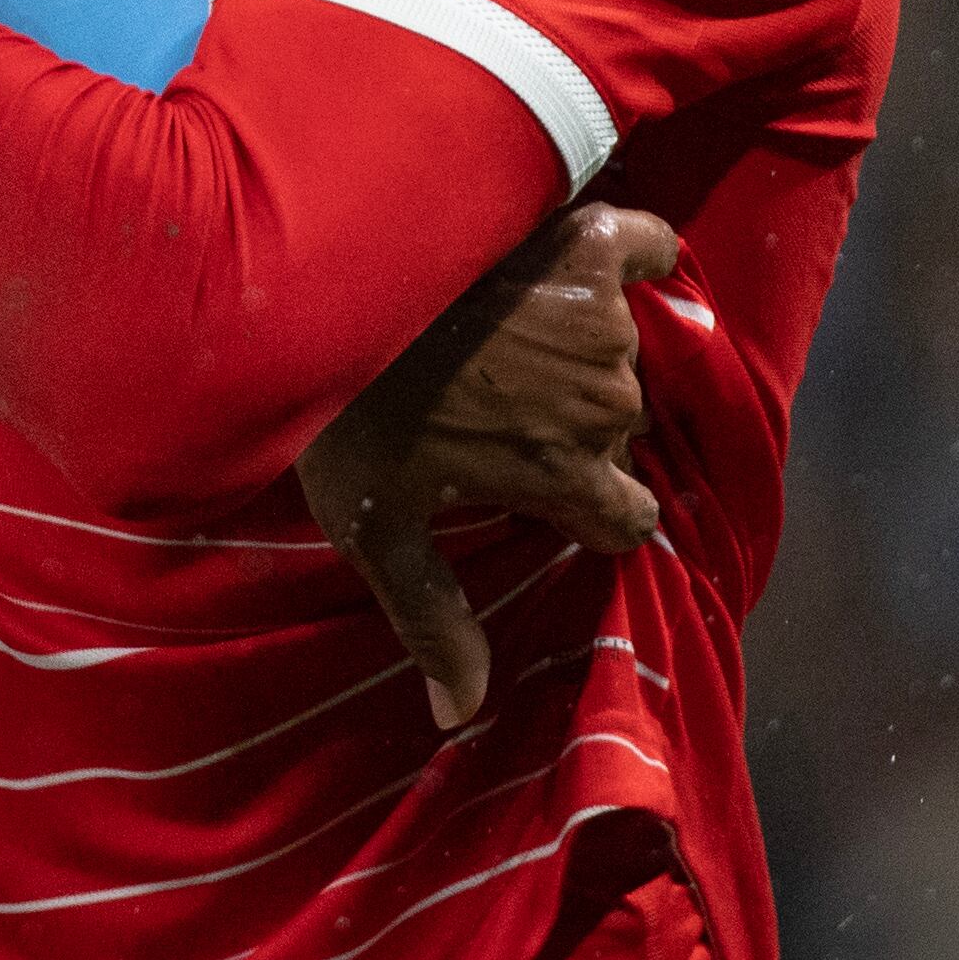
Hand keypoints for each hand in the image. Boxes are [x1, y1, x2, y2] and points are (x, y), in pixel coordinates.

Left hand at [295, 202, 672, 734]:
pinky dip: (630, 255)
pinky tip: (589, 262)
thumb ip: (434, 622)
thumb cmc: (345, 417)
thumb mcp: (378, 531)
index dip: (586, 506)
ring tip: (503, 335)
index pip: (627, 517)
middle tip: (499, 400)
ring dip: (581, 349)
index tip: (537, 484)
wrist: (312, 290)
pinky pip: (646, 247)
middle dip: (573, 424)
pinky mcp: (583, 246)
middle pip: (619, 431)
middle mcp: (604, 405)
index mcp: (568, 476)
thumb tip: (460, 713)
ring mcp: (599, 324)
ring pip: (622, 353)